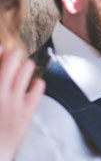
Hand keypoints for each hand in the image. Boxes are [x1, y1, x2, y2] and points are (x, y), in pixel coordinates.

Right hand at [0, 46, 44, 160]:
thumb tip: (2, 51)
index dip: (1, 53)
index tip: (4, 47)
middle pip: (8, 64)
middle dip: (12, 55)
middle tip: (15, 51)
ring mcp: (12, 103)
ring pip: (23, 74)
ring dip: (25, 66)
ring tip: (26, 63)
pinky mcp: (26, 113)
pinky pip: (36, 91)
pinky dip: (36, 84)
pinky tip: (35, 82)